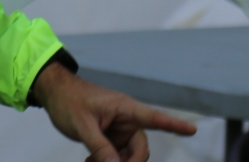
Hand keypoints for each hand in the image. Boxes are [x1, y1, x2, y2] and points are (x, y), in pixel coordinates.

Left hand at [33, 62, 195, 161]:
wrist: (55, 94)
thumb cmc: (69, 101)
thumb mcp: (82, 125)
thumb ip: (99, 146)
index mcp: (125, 108)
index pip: (154, 117)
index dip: (174, 124)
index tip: (192, 130)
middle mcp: (127, 119)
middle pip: (140, 148)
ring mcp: (119, 129)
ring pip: (128, 155)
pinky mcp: (110, 137)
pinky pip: (116, 156)